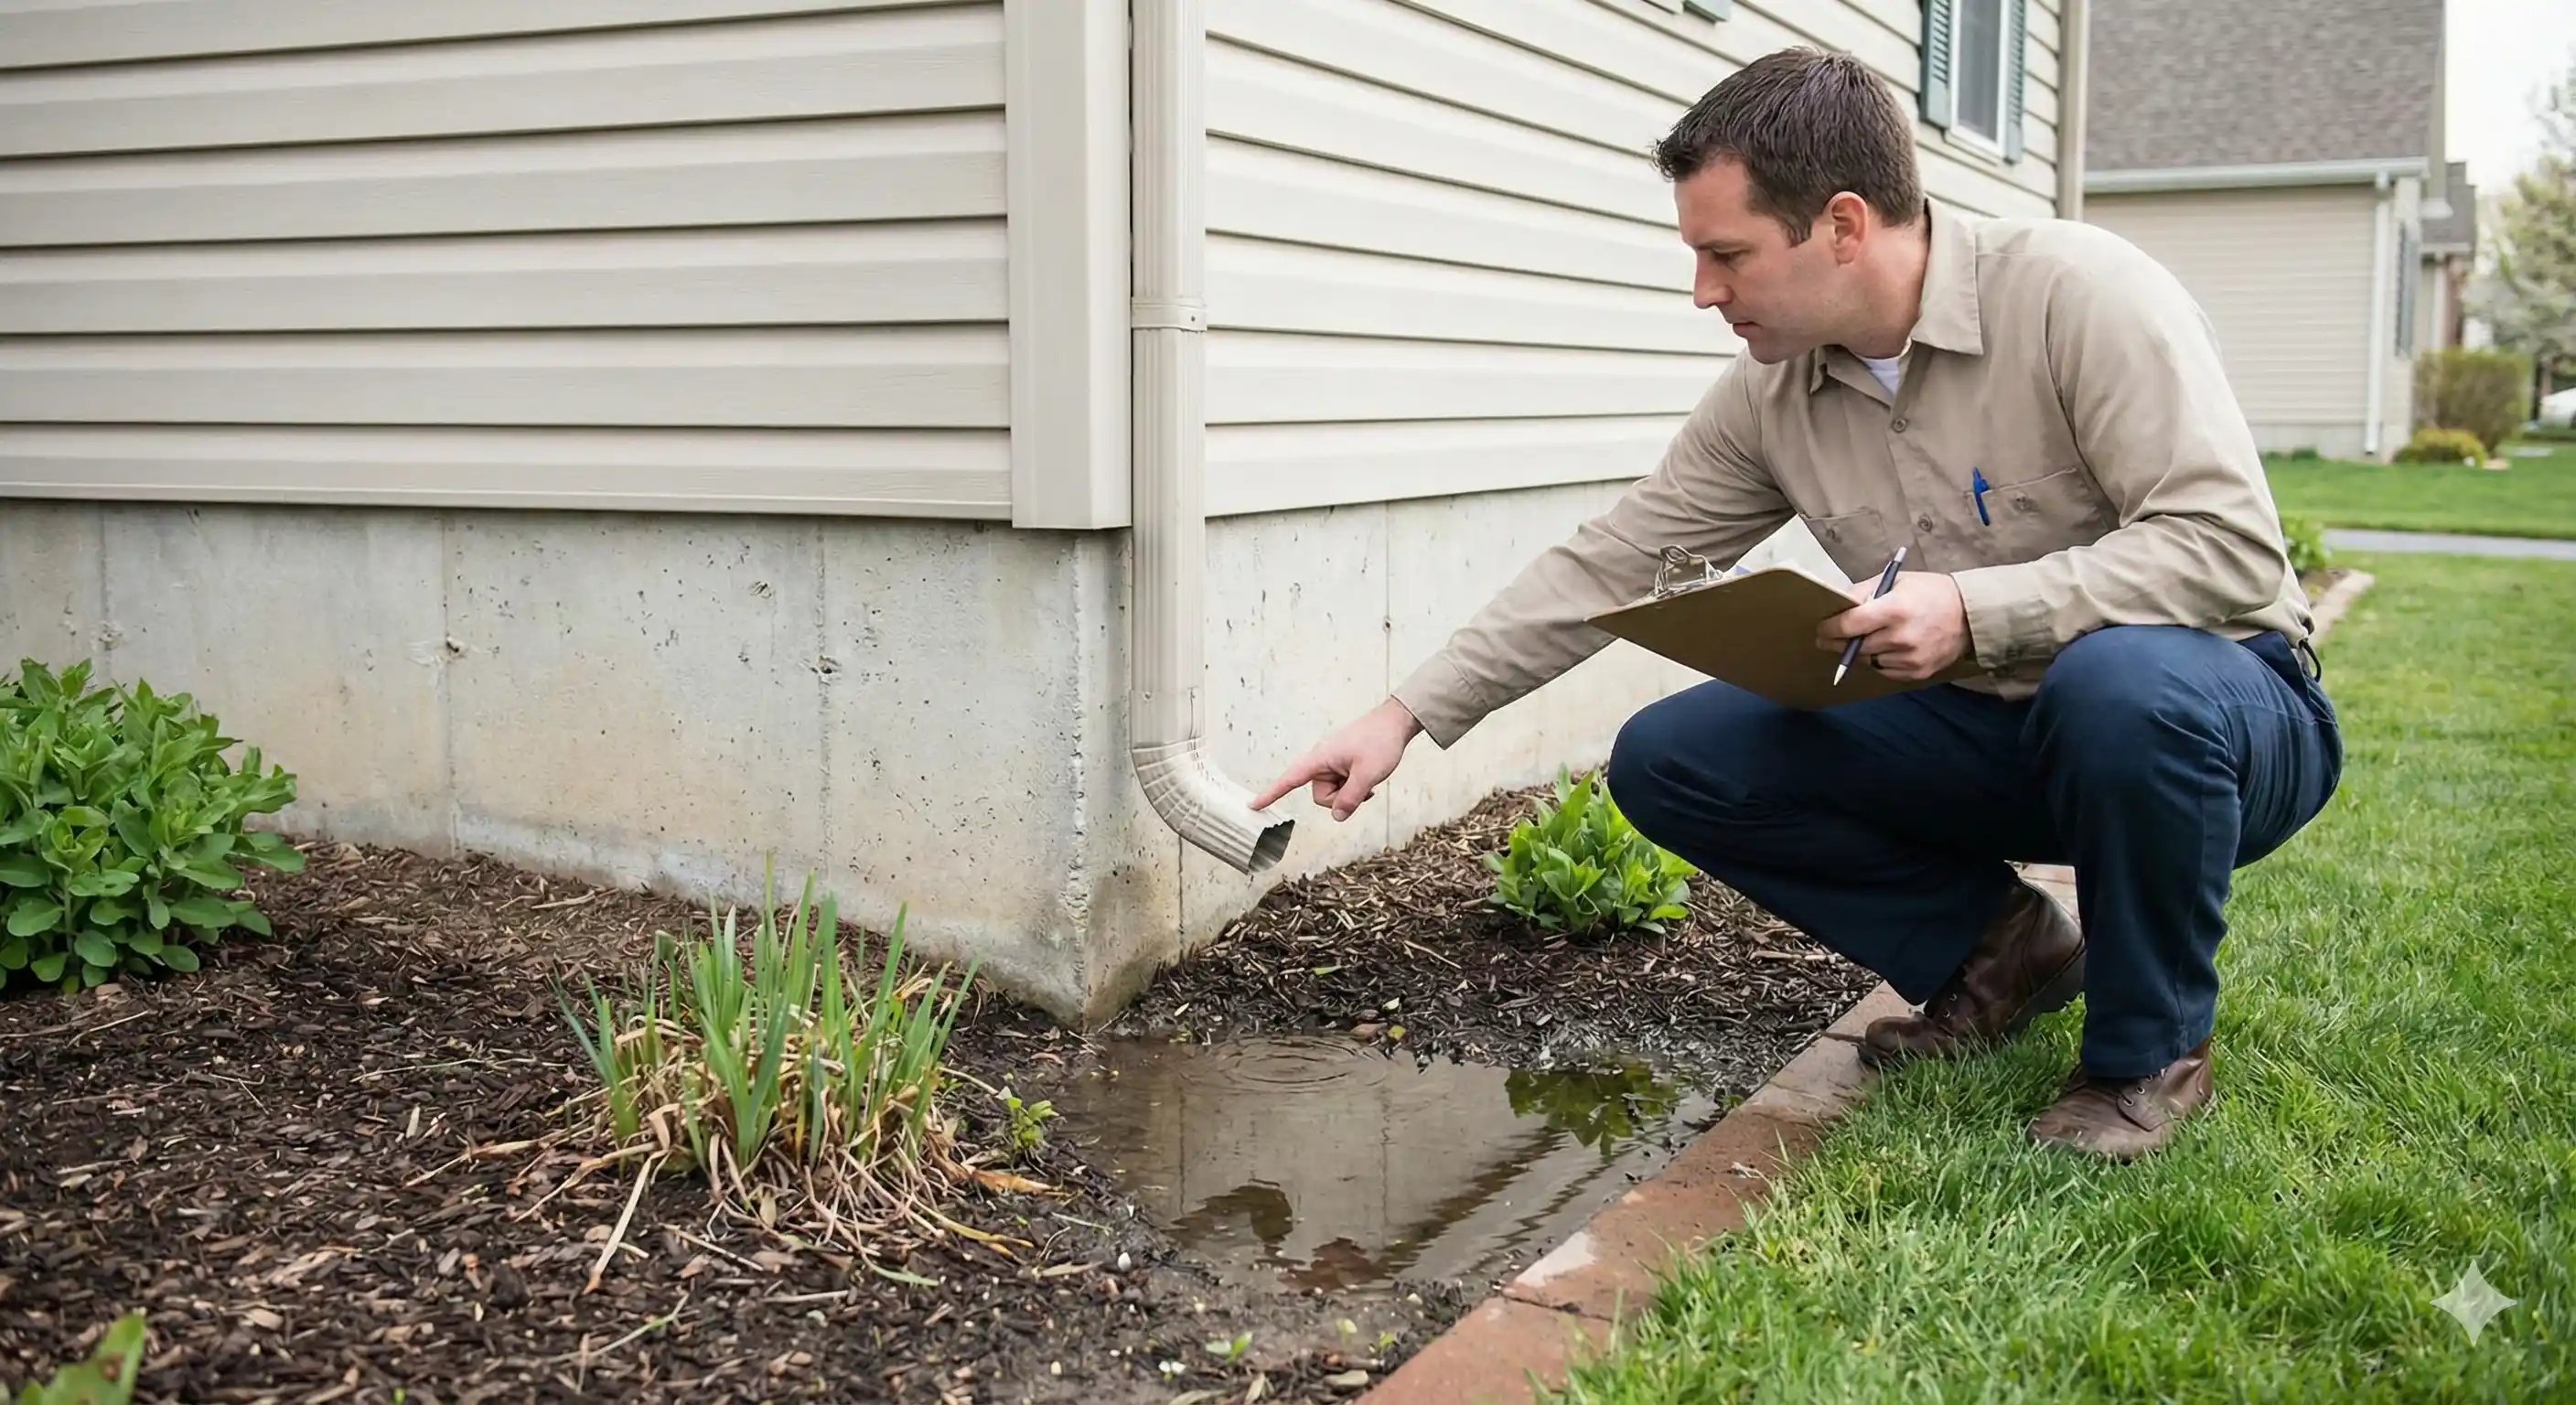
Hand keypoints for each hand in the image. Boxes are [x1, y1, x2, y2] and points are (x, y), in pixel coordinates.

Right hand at [1250, 697, 1423, 820]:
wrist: (1396, 722)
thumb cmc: (1380, 742)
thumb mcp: (1368, 774)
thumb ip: (1351, 798)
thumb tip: (1337, 817)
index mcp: (1320, 759)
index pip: (1289, 780)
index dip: (1271, 794)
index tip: (1253, 806)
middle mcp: (1322, 761)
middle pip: (1320, 795)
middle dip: (1340, 798)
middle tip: (1363, 786)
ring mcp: (1333, 763)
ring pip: (1333, 793)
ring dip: (1350, 793)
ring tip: (1368, 779)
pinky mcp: (1342, 765)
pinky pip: (1342, 786)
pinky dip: (1354, 787)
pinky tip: (1369, 780)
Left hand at [1816, 572, 1969, 679]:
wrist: (1969, 615)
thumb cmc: (1931, 592)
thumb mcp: (1898, 581)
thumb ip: (1865, 591)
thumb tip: (1838, 603)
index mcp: (1894, 610)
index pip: (1849, 625)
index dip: (1829, 628)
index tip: (1820, 629)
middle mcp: (1900, 638)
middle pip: (1855, 646)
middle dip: (1838, 642)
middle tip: (1827, 639)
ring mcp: (1909, 659)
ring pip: (1868, 661)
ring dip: (1860, 652)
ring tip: (1861, 640)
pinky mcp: (1917, 673)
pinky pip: (1885, 671)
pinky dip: (1879, 661)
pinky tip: (1884, 649)